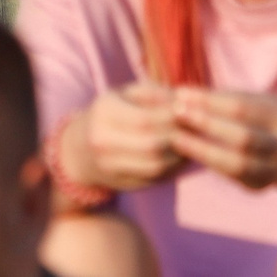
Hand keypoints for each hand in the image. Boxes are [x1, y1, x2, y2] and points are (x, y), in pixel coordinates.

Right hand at [63, 83, 184, 192]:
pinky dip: (173, 168)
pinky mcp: (121, 184)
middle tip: (198, 129)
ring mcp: (110, 166)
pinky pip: (154, 178)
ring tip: (192, 142)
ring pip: (156, 165)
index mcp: (103, 113)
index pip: (145, 118)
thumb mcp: (123, 94)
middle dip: (180, 136)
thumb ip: (153, 93)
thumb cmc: (109, 113)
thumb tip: (184, 101)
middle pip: (152, 144)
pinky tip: (182, 157)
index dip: (172, 116)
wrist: (78, 150)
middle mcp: (102, 141)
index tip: (193, 111)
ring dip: (180, 155)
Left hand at [168, 86, 276, 191]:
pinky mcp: (260, 187)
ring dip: (203, 151)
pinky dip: (210, 164)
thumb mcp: (255, 101)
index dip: (210, 101)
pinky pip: (232, 177)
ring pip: (238, 164)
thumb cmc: (264, 117)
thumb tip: (181, 93)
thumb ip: (223, 98)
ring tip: (176, 138)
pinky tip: (190, 152)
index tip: (181, 92)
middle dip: (207, 124)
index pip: (241, 108)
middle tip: (176, 113)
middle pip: (243, 138)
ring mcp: (275, 171)